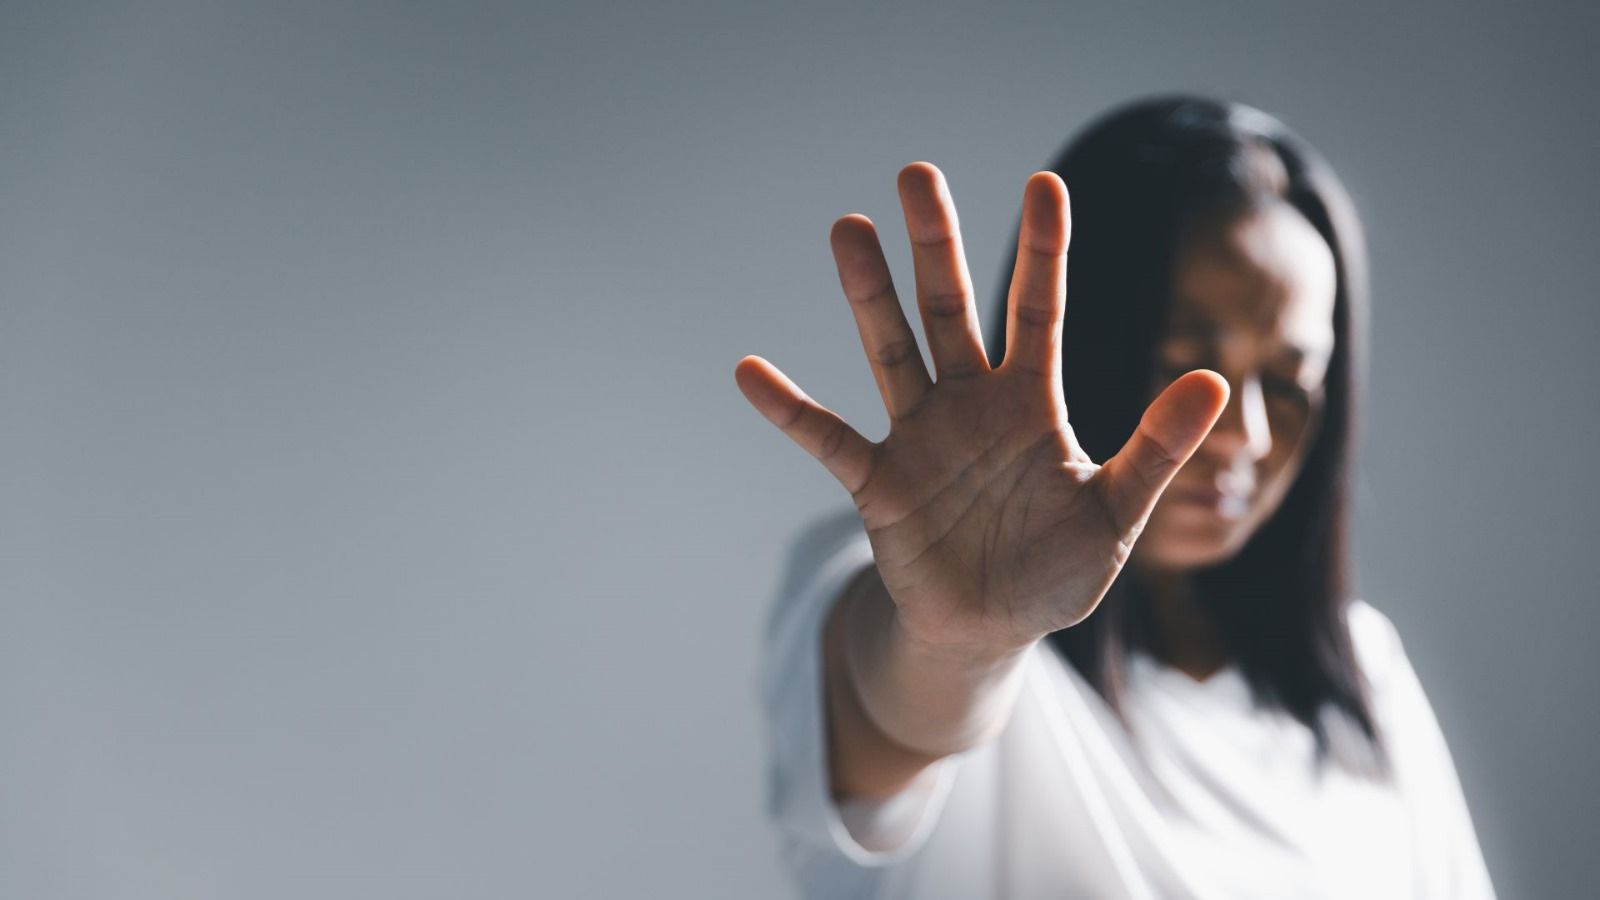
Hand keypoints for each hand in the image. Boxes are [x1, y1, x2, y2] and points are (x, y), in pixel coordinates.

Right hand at [736, 163, 1228, 658]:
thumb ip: (1158, 449)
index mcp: (1030, 402)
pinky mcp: (878, 484)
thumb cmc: (1056, 568)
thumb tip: (1214, 380)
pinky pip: (827, 439)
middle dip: (935, 244)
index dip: (1042, 250)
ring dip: (869, 295)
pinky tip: (750, 371)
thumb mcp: (1117, 511)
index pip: (1036, 309)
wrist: (990, 631)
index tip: (1044, 184)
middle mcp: (969, 404)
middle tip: (918, 174)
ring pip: (891, 351)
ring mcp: (919, 438)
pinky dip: (790, 409)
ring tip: (848, 228)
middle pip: (950, 309)